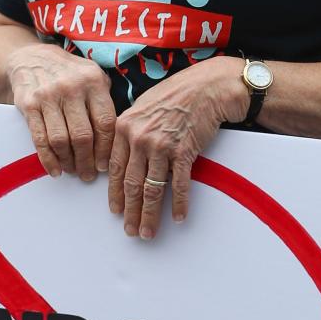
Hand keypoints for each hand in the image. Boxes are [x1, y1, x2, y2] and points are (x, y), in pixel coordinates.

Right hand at [8, 43, 115, 181]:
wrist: (31, 58)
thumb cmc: (69, 73)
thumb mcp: (93, 75)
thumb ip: (106, 100)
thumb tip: (119, 137)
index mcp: (93, 81)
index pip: (105, 122)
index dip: (106, 149)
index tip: (105, 165)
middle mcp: (71, 87)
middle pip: (83, 135)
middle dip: (87, 161)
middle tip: (89, 175)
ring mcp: (48, 96)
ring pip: (61, 140)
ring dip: (69, 162)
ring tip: (73, 171)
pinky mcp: (29, 104)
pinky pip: (40, 139)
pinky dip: (48, 159)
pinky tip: (55, 169)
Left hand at [109, 55, 246, 239]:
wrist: (205, 87)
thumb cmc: (175, 94)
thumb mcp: (141, 106)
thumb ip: (129, 130)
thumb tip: (124, 156)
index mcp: (124, 127)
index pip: (115, 168)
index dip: (115, 193)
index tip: (116, 210)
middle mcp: (139, 138)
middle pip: (131, 183)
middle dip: (130, 211)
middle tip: (130, 230)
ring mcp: (161, 146)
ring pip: (152, 189)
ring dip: (150, 215)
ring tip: (148, 232)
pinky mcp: (184, 152)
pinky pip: (179, 185)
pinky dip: (180, 204)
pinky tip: (179, 217)